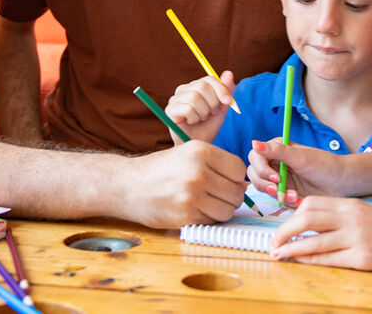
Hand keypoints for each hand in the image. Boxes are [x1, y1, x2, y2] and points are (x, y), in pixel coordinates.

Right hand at [116, 140, 248, 228]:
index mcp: (200, 151)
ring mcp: (192, 196)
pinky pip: (212, 221)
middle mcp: (198, 172)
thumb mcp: (187, 153)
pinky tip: (195, 210)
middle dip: (231, 195)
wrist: (127, 185)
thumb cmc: (160, 169)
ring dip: (221, 209)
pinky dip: (208, 218)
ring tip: (207, 203)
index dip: (235, 177)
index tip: (226, 180)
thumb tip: (244, 184)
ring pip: (227, 209)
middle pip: (236, 191)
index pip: (238, 169)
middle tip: (217, 194)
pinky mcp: (186, 216)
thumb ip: (215, 164)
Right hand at [164, 70, 236, 143]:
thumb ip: (226, 91)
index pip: (209, 79)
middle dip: (212, 102)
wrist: (199, 145)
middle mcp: (183, 90)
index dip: (221, 89)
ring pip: (194, 97)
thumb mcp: (221, 108)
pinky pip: (187, 109)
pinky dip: (194, 118)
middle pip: (202, 86)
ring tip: (201, 119)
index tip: (228, 102)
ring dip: (203, 112)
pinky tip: (192, 122)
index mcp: (195, 86)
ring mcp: (174, 99)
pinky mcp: (169, 111)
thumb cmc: (208, 127)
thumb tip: (229, 73)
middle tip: (211, 113)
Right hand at [248, 138, 371, 199]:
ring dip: (275, 193)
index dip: (261, 168)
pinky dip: (284, 200)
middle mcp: (276, 162)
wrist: (343, 183)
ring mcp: (280, 177)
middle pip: (254, 173)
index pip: (255, 156)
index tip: (274, 176)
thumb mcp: (301, 157)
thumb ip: (277, 151)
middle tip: (277, 188)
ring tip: (293, 195)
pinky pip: (275, 197)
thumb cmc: (326, 165)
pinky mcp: (285, 191)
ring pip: (263, 187)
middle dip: (264, 183)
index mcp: (278, 148)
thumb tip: (255, 143)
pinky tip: (297, 199)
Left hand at [269, 196, 371, 271]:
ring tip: (278, 255)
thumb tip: (311, 225)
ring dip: (291, 249)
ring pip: (313, 241)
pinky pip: (328, 259)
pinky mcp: (363, 259)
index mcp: (351, 205)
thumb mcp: (366, 214)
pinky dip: (309, 260)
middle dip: (284, 231)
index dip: (291, 215)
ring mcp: (357, 239)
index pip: (311, 204)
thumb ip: (341, 217)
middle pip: (307, 219)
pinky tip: (300, 262)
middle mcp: (351, 219)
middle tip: (272, 242)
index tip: (282, 226)